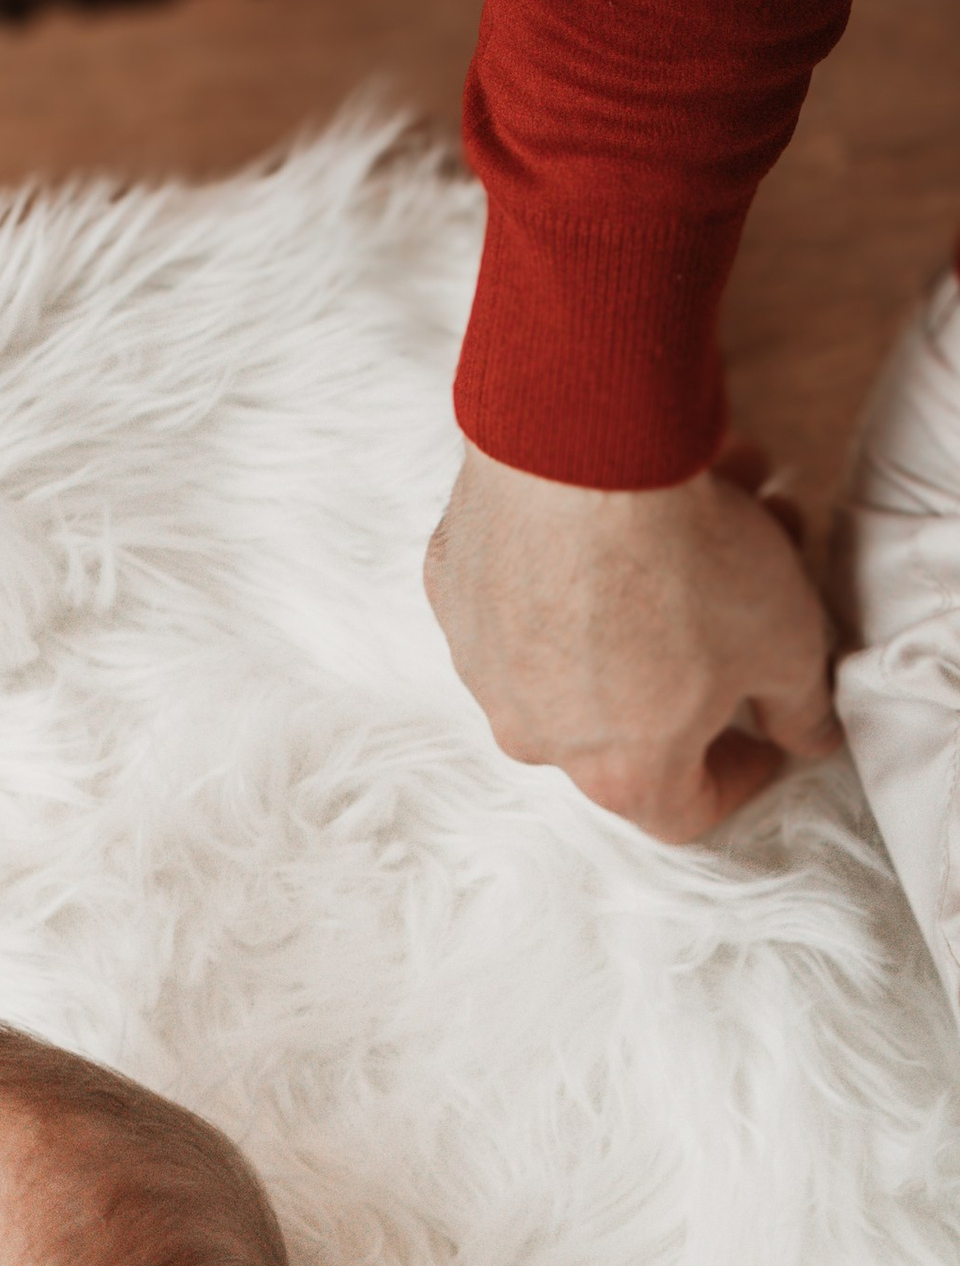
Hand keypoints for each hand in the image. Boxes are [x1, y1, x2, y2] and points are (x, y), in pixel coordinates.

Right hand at [424, 439, 840, 842]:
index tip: (769, 738)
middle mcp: (539, 739)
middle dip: (701, 656)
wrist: (580, 454)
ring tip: (704, 514)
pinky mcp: (453, 595)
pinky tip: (614, 503)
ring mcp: (484, 668)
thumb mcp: (786, 639)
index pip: (685, 811)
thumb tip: (811, 737)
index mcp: (622, 772)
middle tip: (750, 589)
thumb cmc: (687, 561)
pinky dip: (568, 561)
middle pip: (633, 716)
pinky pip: (519, 592)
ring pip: (574, 648)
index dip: (741, 776)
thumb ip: (799, 703)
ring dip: (641, 599)